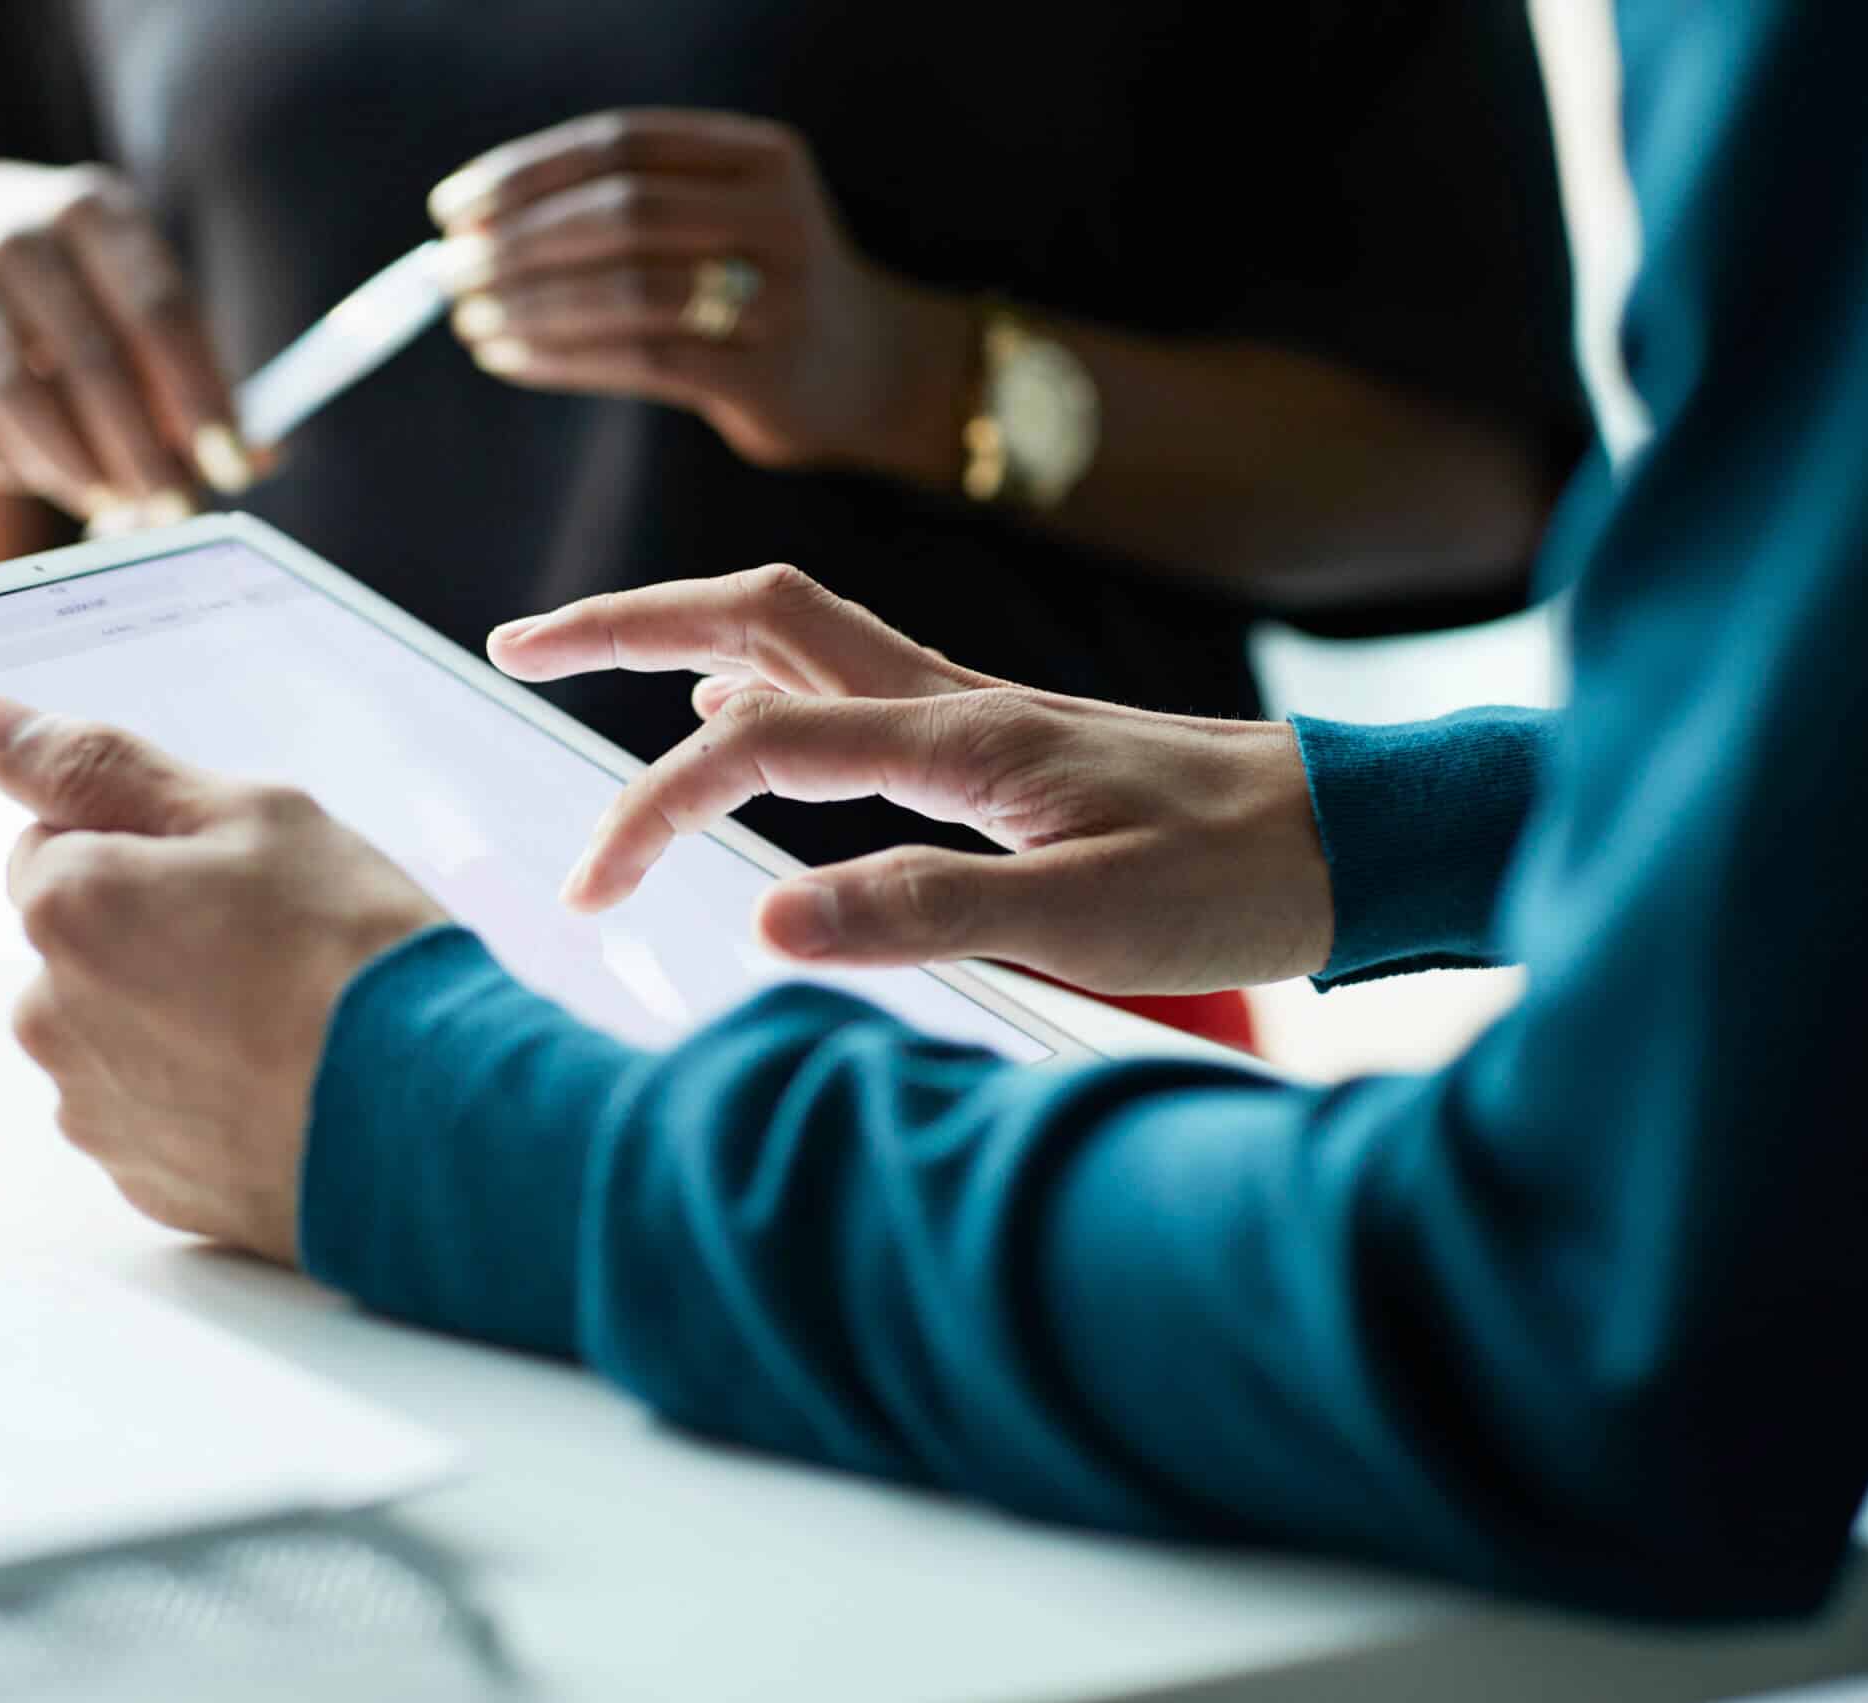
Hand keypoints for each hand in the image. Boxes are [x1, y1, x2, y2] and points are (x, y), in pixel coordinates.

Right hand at [0, 162, 271, 523]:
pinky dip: (11, 462)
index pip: (160, 310)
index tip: (232, 466)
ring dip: (74, 467)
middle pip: (91, 357)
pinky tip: (49, 477)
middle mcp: (16, 230)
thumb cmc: (79, 288)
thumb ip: (199, 376)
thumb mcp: (143, 302)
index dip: (200, 397)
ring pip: (18, 393)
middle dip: (141, 450)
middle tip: (175, 510)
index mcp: (98, 211)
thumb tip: (261, 458)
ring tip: (115, 506)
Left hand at [0, 696, 446, 1261]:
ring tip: (284, 1024)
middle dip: (155, 936)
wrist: (431, 1118)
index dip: (147, 846)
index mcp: (68, 905)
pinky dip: (202, 1096)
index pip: (56, 842)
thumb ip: (101, 766)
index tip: (227, 874)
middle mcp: (51, 1014)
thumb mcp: (251, 816)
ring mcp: (94, 1107)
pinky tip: (281, 1084)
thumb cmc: (352, 957)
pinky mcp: (142, 1180)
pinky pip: (155, 1112)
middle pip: (83, 944)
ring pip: (117, 1032)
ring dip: (176, 1020)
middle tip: (270, 947)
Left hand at [428, 110, 969, 479]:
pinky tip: (511, 358)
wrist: (872, 372)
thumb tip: (475, 226)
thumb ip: (631, 204)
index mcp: (761, 156)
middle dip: (516, 242)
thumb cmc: (760, 290)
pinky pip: (639, 359)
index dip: (524, 174)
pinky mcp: (765, 374)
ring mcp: (779, 296)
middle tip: (446, 272)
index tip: (451, 209)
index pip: (620, 144)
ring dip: (529, 306)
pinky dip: (560, 358)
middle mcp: (778, 215)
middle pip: (620, 212)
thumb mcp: (721, 217)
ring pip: (624, 289)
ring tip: (469, 321)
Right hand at [487, 566, 1334, 994]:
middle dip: (624, 623)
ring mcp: (970, 710)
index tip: (591, 893)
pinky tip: (745, 728)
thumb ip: (925, 909)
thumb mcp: (1089, 916)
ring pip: (796, 634)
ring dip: (683, 637)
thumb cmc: (1234, 879)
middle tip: (516, 647)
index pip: (754, 745)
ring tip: (592, 666)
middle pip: (755, 616)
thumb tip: (763, 922)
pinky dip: (763, 682)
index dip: (651, 811)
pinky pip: (845, 678)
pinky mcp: (993, 738)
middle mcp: (950, 699)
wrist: (1351, 836)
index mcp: (957, 739)